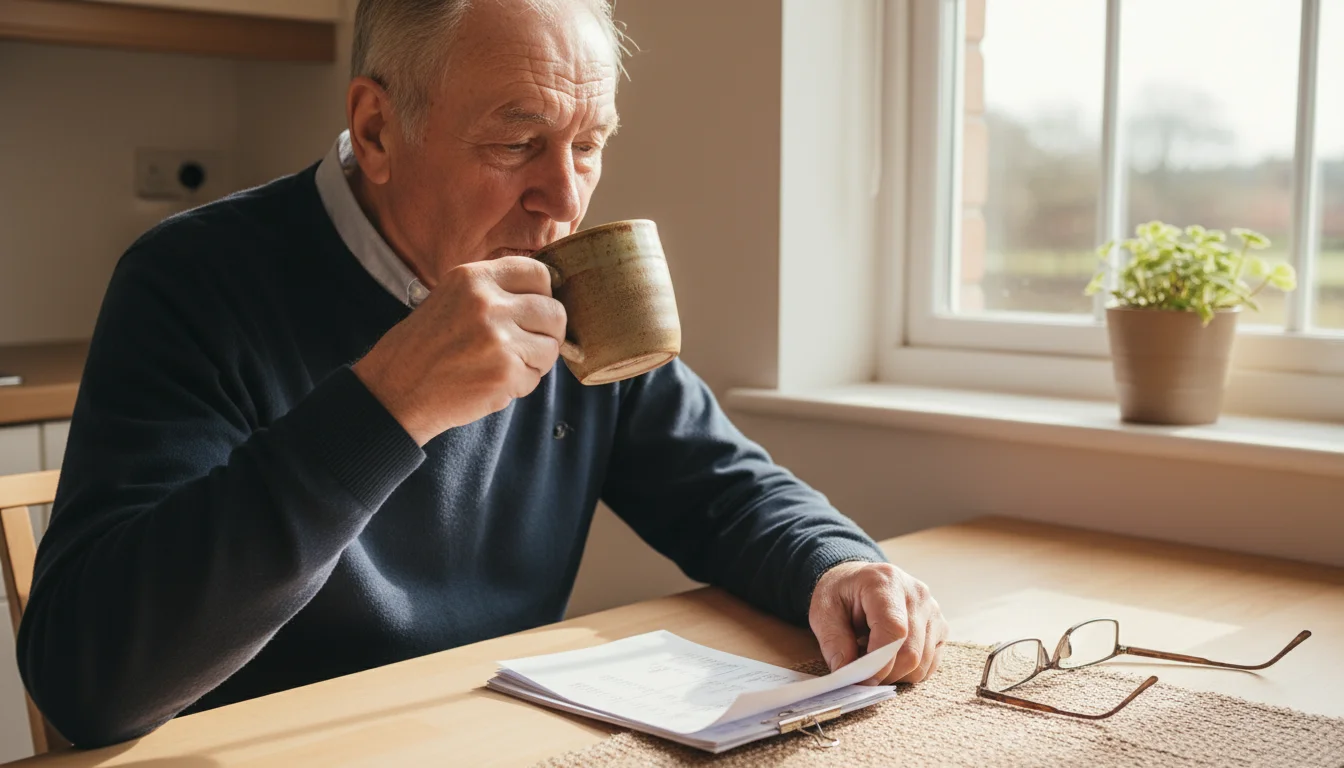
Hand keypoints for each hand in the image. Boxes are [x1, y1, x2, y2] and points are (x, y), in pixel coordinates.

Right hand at [352, 257, 565, 444]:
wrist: (396, 389)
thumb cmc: (426, 346)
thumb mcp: (453, 298)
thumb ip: (496, 292)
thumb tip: (549, 296)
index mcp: (474, 277)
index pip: (540, 273)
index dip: (544, 295)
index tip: (534, 311)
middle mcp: (488, 302)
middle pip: (555, 311)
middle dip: (547, 332)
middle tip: (526, 345)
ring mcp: (498, 338)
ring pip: (551, 346)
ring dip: (535, 361)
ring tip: (503, 365)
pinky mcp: (505, 372)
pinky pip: (536, 376)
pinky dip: (521, 384)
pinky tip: (492, 382)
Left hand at [808, 561, 947, 684]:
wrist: (860, 581)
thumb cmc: (841, 594)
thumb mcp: (824, 612)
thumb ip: (834, 642)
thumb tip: (847, 674)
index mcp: (886, 582)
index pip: (894, 630)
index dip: (879, 662)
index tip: (860, 679)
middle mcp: (917, 594)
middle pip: (911, 652)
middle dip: (884, 673)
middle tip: (861, 674)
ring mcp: (933, 610)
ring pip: (922, 663)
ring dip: (896, 674)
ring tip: (873, 658)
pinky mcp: (940, 626)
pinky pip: (930, 663)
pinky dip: (909, 672)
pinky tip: (890, 657)